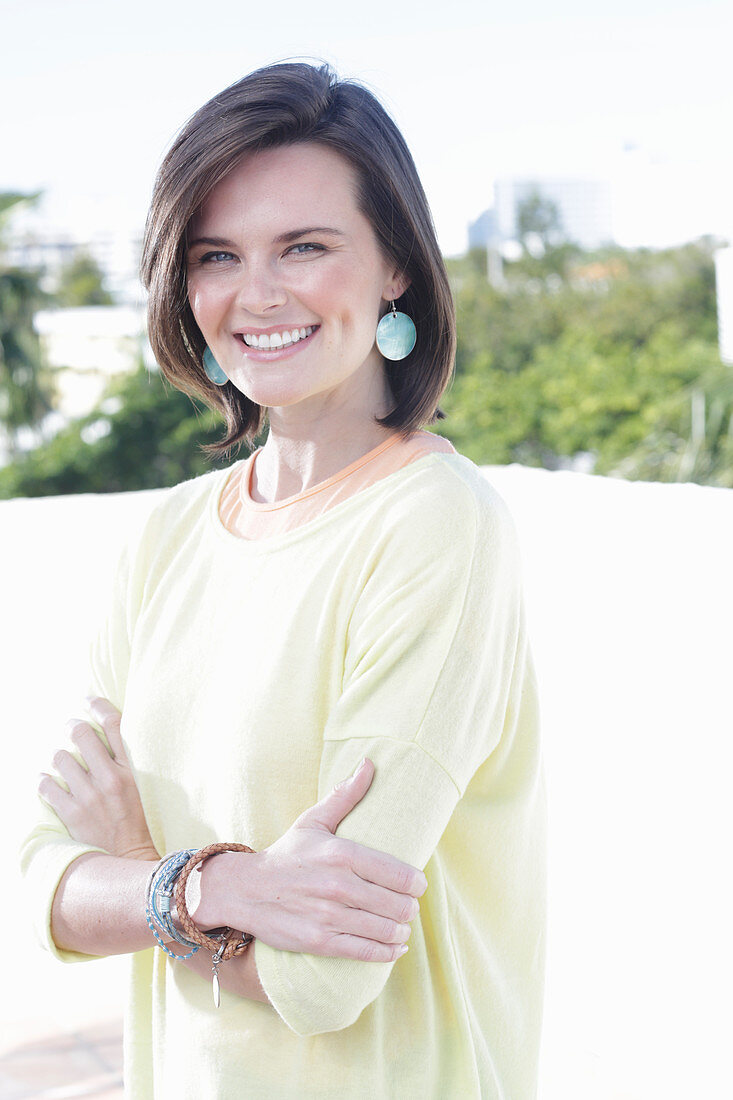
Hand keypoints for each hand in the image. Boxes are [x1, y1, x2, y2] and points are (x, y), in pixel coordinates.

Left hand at [38, 696, 159, 860]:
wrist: (131, 859)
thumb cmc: (142, 821)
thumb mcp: (147, 787)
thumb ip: (132, 762)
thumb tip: (112, 736)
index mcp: (132, 770)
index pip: (115, 725)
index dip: (99, 706)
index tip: (89, 699)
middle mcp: (110, 779)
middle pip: (83, 735)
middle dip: (74, 727)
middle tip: (72, 728)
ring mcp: (89, 797)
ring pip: (61, 758)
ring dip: (61, 757)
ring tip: (64, 761)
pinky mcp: (73, 814)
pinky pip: (47, 787)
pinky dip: (44, 781)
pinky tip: (47, 780)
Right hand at [194, 758, 426, 962]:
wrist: (245, 890)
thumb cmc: (287, 854)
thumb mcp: (314, 821)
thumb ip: (346, 795)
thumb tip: (371, 764)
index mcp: (342, 853)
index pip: (399, 873)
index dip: (416, 883)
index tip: (417, 885)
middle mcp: (338, 885)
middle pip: (398, 905)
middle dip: (409, 908)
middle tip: (408, 907)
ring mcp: (329, 916)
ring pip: (385, 930)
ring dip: (401, 931)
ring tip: (401, 926)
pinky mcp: (320, 942)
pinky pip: (366, 952)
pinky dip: (387, 952)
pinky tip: (394, 947)